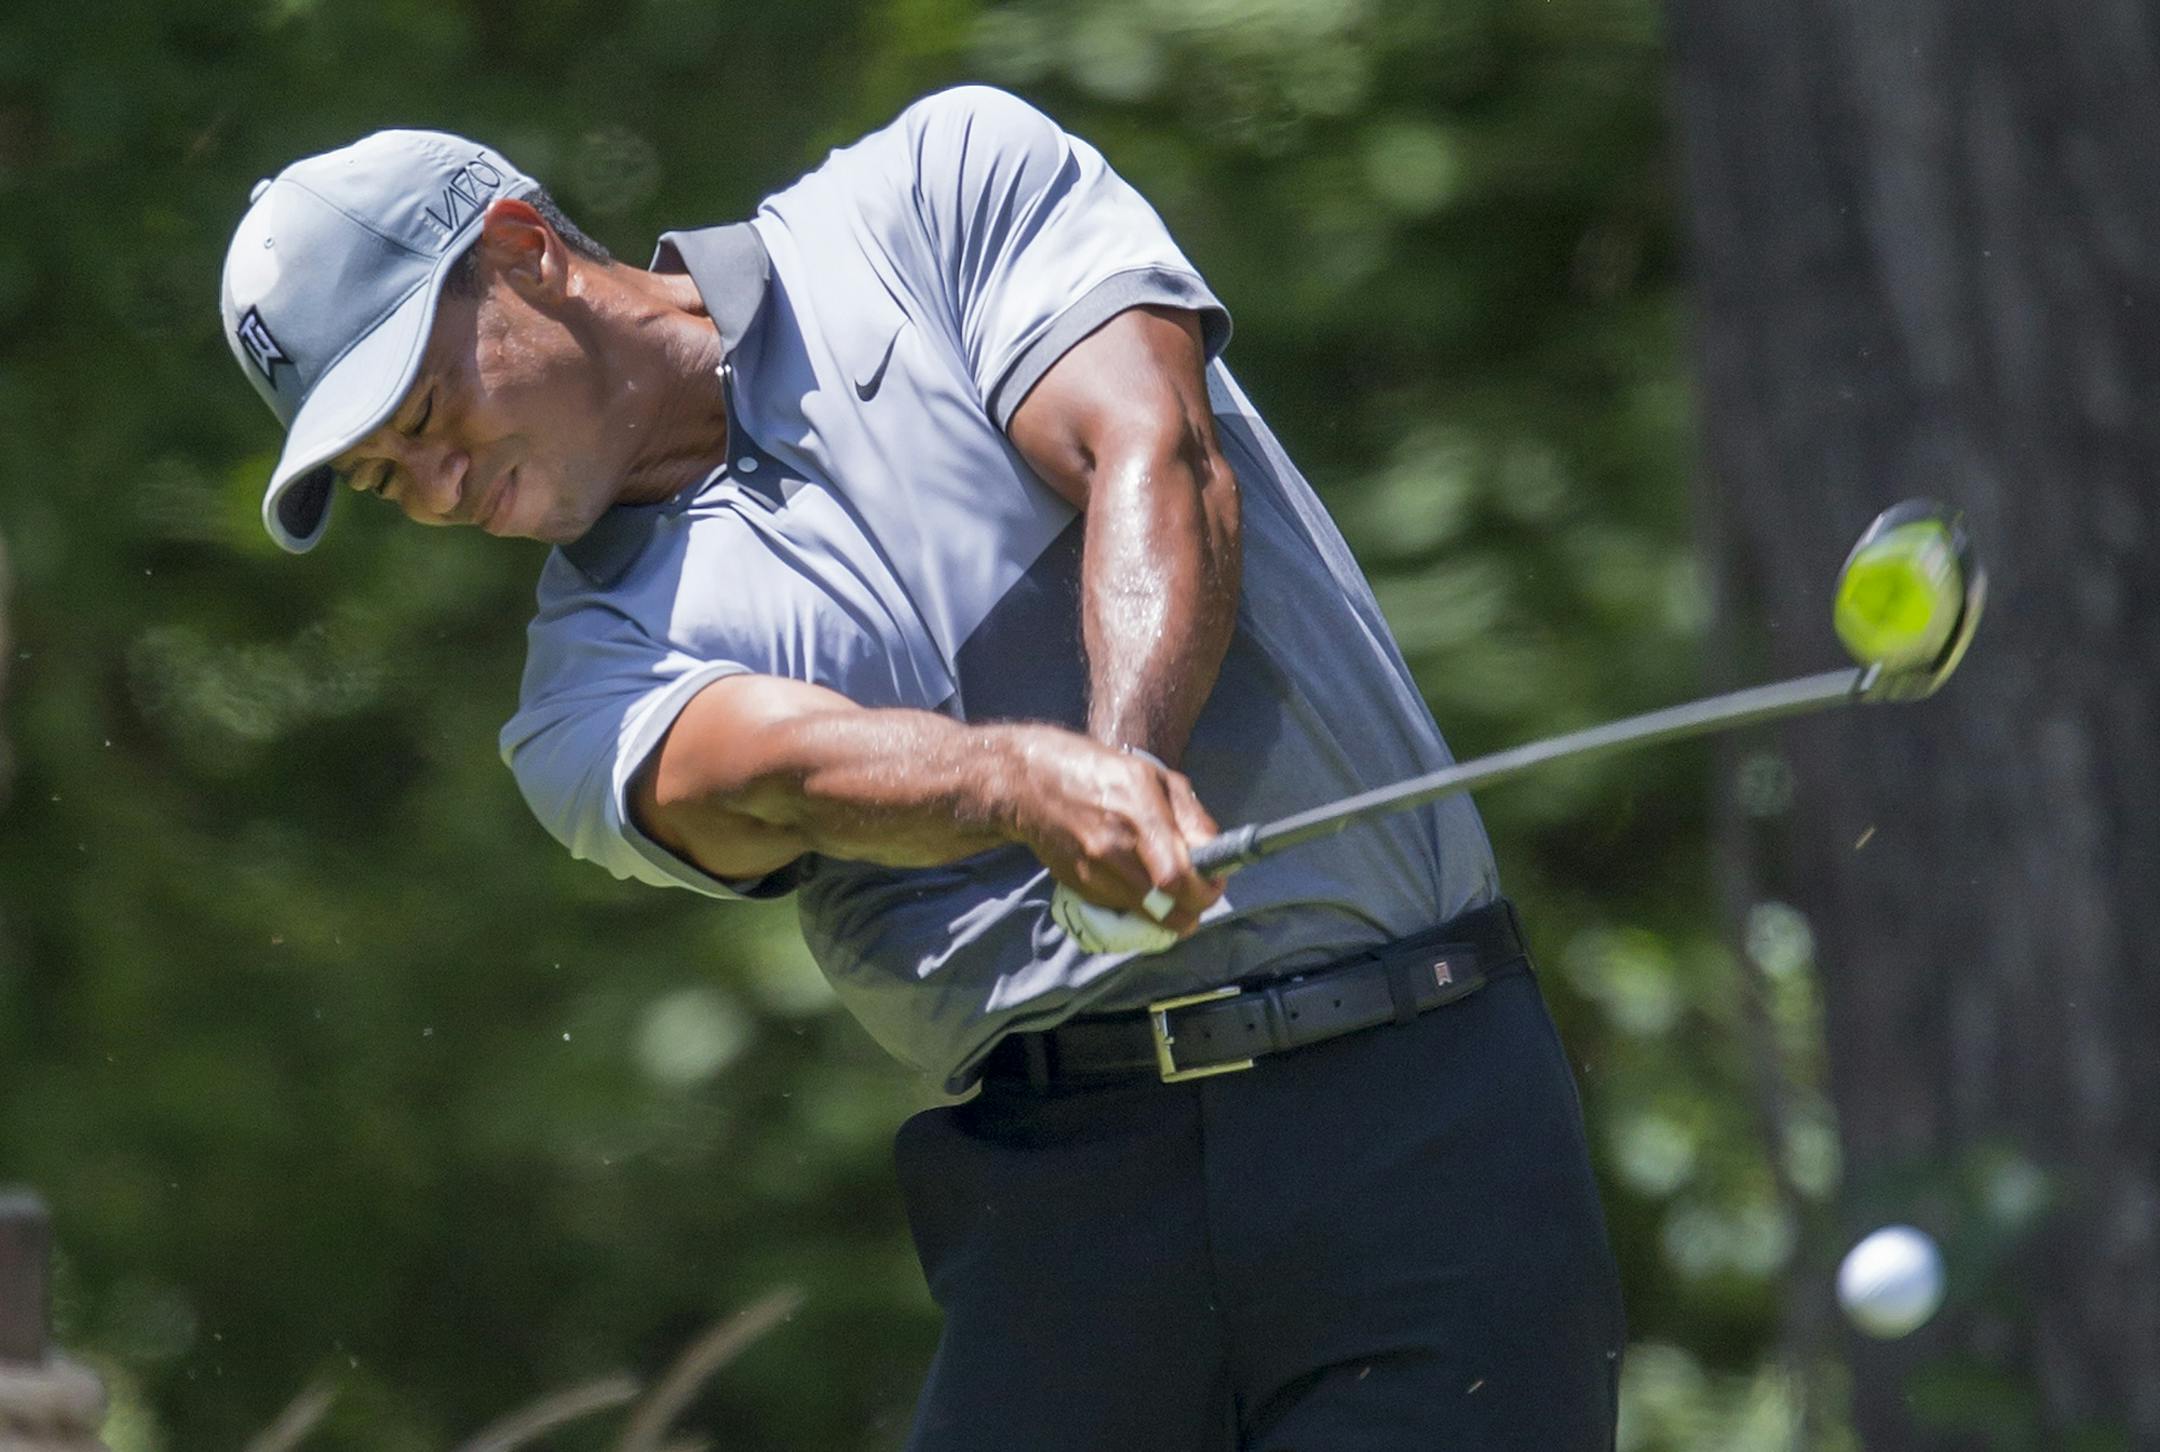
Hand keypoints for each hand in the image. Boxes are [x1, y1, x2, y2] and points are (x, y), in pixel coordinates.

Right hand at [1005, 728, 1221, 936]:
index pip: (1179, 877)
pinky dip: (1139, 905)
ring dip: (1168, 912)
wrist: (1029, 782)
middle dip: (1193, 909)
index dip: (1206, 891)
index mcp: (1139, 810)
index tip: (1215, 885)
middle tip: (1199, 896)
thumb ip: (1190, 816)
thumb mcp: (1153, 776)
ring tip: (1173, 892)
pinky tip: (1140, 883)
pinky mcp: (1078, 885)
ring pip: (1146, 915)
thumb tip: (1215, 853)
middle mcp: (1114, 846)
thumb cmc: (1097, 771)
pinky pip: (1122, 908)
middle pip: (1166, 905)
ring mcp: (1092, 869)